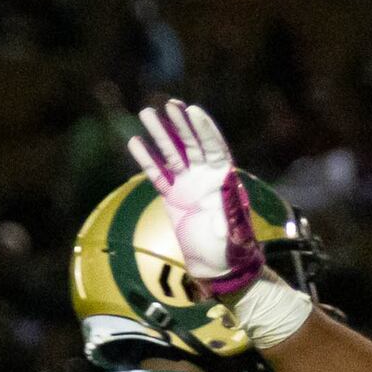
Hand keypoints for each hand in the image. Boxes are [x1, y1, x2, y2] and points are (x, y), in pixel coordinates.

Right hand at [126, 101, 264, 298]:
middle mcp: (206, 177)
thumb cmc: (233, 251)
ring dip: (159, 134)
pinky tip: (135, 142)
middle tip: (167, 104)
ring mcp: (188, 185)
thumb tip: (226, 184)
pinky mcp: (173, 197)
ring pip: (171, 154)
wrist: (219, 268)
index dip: (204, 129)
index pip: (214, 147)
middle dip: (180, 124)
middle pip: (191, 144)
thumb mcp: (236, 231)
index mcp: (224, 179)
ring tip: (146, 113)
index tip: (192, 110)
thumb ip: (230, 209)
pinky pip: (157, 175)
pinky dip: (147, 160)